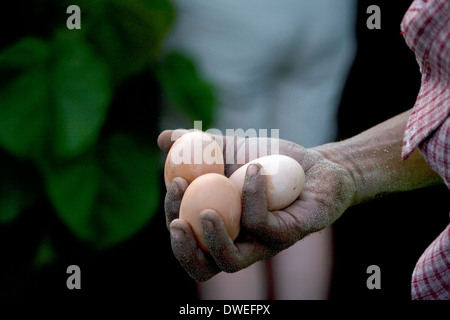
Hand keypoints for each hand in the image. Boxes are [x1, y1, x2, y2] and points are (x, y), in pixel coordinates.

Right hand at [157, 130, 355, 280]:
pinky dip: (251, 197)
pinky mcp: (287, 236)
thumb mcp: (229, 149)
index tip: (174, 185)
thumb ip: (197, 146)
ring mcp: (262, 245)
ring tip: (205, 211)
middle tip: (178, 222)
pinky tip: (253, 170)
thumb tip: (161, 139)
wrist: (312, 164)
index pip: (188, 239)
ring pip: (231, 261)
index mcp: (219, 228)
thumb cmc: (267, 161)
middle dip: (184, 249)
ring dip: (213, 239)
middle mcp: (238, 244)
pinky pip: (261, 225)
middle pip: (202, 265)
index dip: (173, 219)